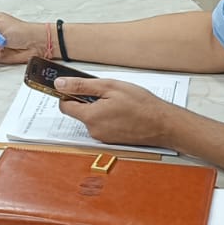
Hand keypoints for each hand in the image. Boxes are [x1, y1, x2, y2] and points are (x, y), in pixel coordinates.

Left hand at [55, 78, 182, 147]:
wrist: (164, 125)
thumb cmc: (141, 105)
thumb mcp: (109, 87)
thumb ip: (81, 86)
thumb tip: (60, 84)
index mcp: (90, 117)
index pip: (64, 106)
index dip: (68, 94)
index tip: (74, 86)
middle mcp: (94, 131)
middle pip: (79, 112)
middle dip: (88, 100)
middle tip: (106, 92)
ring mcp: (103, 137)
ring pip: (92, 118)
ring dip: (99, 108)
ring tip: (118, 103)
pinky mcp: (112, 140)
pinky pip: (103, 125)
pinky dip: (108, 116)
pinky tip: (123, 112)